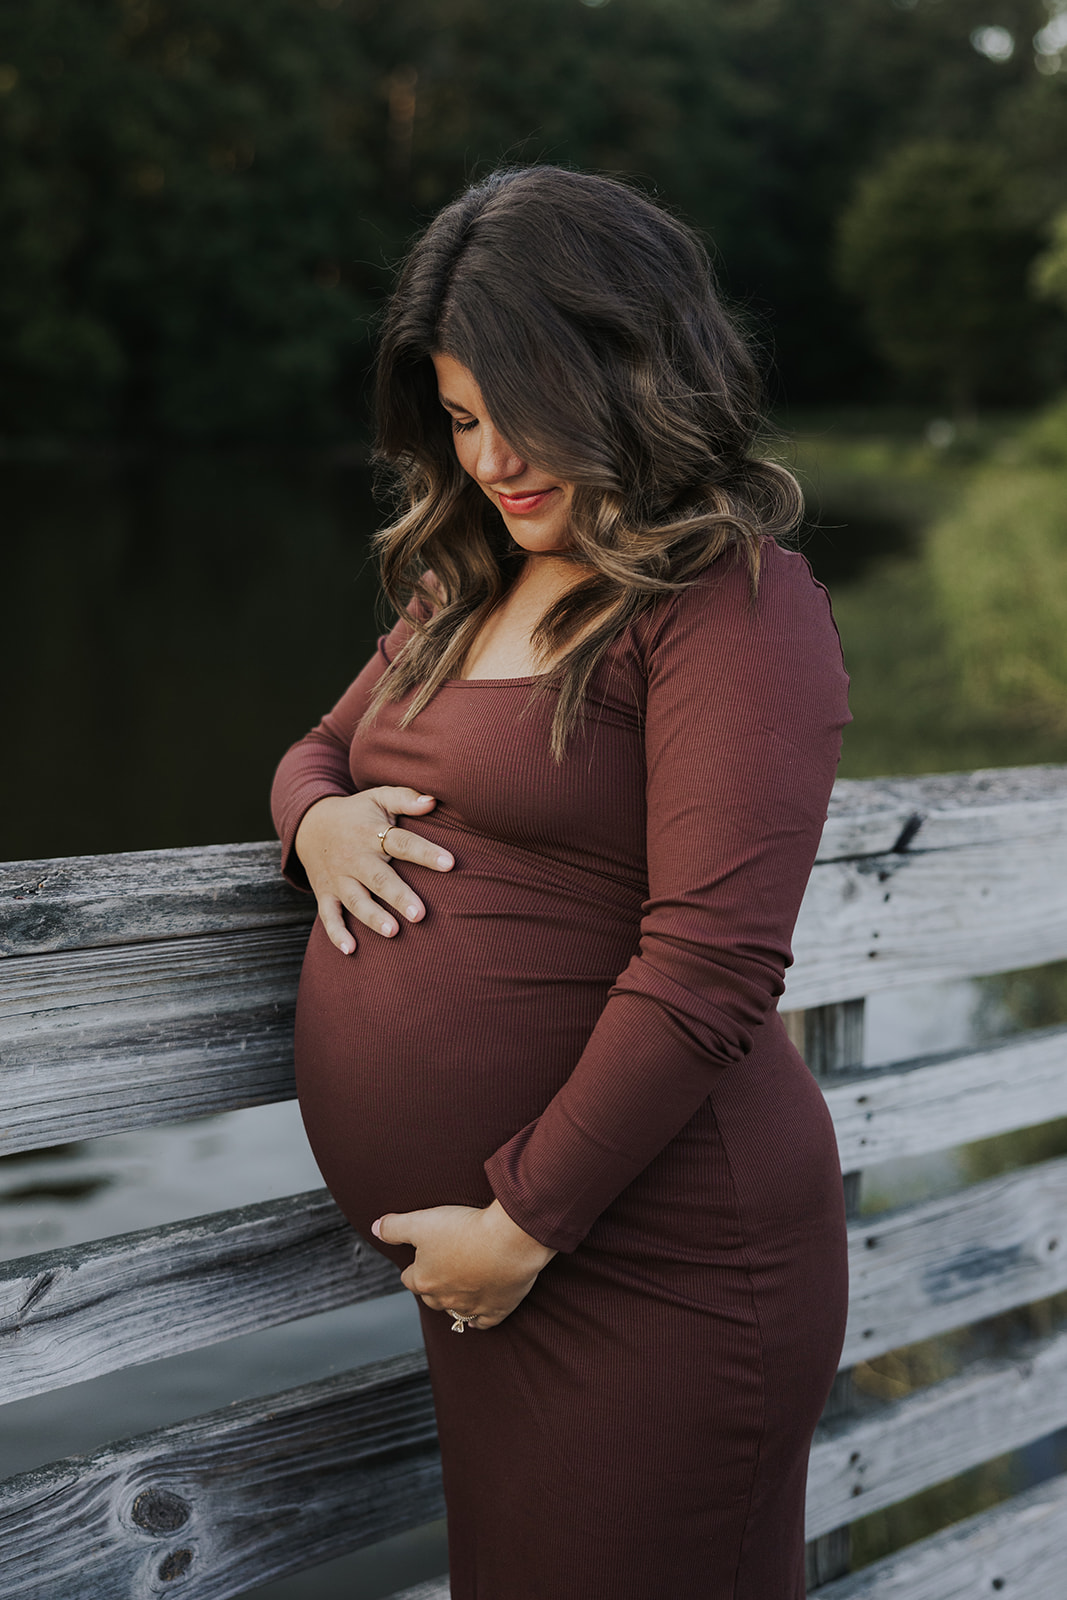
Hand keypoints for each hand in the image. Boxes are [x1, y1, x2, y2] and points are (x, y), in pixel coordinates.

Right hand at [294, 787, 453, 953]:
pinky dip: (337, 933)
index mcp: (372, 833)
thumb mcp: (378, 797)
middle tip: (420, 914)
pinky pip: (328, 916)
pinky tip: (351, 950)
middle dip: (398, 895)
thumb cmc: (358, 813)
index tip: (450, 863)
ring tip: (393, 932)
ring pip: (355, 900)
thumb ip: (406, 798)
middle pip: (378, 878)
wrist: (310, 824)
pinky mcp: (325, 893)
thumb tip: (434, 799)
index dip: (426, 852)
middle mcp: (355, 858)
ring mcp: (339, 878)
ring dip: (372, 917)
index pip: (402, 842)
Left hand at [373, 1201, 556, 1329]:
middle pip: (430, 1297)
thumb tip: (375, 1228)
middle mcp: (445, 1298)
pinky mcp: (497, 1309)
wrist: (509, 1240)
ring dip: (453, 1300)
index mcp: (424, 1280)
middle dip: (432, 1284)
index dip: (414, 1266)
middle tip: (441, 1267)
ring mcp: (471, 1307)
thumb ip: (394, 1227)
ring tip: (457, 1286)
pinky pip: (483, 1322)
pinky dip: (478, 1319)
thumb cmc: (465, 1229)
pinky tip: (478, 1313)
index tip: (421, 1256)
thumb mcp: (421, 1221)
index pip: (409, 1278)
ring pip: (454, 1311)